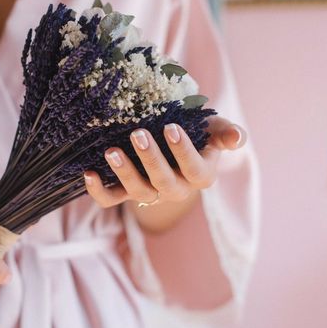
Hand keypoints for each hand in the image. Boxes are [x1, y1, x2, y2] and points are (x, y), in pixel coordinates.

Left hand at [83, 116, 246, 207]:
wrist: (173, 147)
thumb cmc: (198, 135)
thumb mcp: (212, 130)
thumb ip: (225, 133)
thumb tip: (238, 138)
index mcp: (200, 176)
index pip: (195, 169)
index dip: (183, 152)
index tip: (171, 128)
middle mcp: (175, 189)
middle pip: (164, 182)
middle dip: (151, 159)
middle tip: (138, 134)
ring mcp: (149, 193)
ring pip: (138, 191)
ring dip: (124, 172)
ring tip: (111, 151)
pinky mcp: (125, 193)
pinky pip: (111, 200)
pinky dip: (98, 191)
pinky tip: (88, 173)